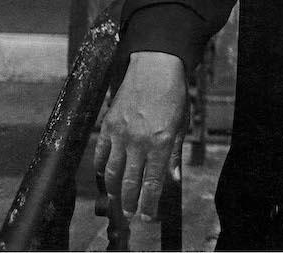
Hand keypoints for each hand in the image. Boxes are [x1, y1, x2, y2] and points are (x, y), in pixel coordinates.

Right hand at [93, 51, 187, 219]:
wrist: (155, 67)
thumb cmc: (173, 95)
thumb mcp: (182, 125)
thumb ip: (174, 154)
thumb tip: (171, 179)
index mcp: (161, 142)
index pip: (152, 182)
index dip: (148, 204)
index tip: (148, 216)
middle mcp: (139, 141)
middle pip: (130, 183)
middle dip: (130, 203)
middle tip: (132, 213)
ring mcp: (120, 134)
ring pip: (112, 173)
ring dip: (115, 190)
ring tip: (119, 199)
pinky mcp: (107, 126)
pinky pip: (101, 155)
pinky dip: (102, 169)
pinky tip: (108, 176)